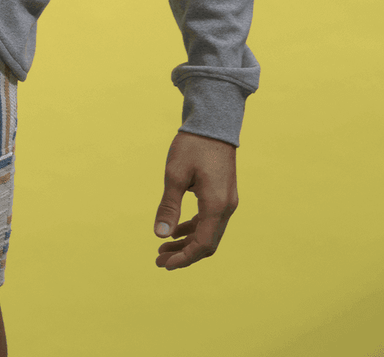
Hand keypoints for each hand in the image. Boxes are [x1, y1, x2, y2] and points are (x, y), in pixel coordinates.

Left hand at [153, 131, 238, 269]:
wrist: (213, 123)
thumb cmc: (193, 145)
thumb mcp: (175, 175)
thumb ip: (169, 206)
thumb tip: (160, 235)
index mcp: (216, 205)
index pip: (202, 244)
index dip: (184, 258)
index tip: (164, 264)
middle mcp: (226, 207)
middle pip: (207, 243)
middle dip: (184, 254)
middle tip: (160, 261)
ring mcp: (227, 201)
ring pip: (209, 232)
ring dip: (188, 242)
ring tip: (164, 248)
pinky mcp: (223, 194)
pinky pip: (209, 220)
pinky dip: (193, 228)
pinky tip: (176, 230)